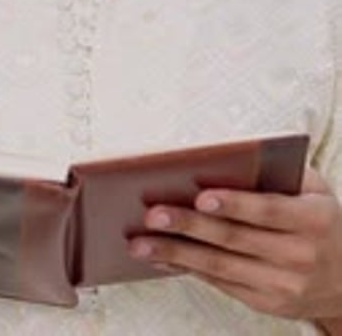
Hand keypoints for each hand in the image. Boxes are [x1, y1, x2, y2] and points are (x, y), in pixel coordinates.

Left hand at [128, 167, 341, 322]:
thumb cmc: (320, 220)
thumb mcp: (314, 191)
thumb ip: (281, 173)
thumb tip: (230, 157)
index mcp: (314, 219)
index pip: (269, 210)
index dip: (235, 203)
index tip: (201, 195)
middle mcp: (300, 255)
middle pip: (235, 239)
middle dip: (189, 226)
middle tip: (153, 214)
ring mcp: (283, 285)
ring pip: (220, 267)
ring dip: (176, 254)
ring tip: (141, 241)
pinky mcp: (265, 304)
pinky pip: (220, 284)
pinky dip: (187, 269)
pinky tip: (161, 257)